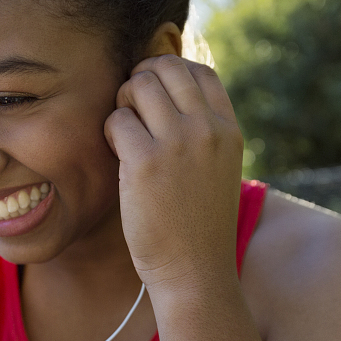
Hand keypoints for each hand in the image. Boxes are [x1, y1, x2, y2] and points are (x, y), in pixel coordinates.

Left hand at [103, 55, 244, 294]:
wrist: (195, 272)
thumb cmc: (199, 225)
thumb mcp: (218, 170)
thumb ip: (204, 132)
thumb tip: (167, 93)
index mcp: (229, 131)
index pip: (200, 71)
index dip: (170, 73)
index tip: (155, 95)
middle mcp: (207, 130)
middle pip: (166, 68)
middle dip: (141, 82)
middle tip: (132, 112)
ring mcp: (178, 143)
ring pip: (138, 86)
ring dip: (123, 103)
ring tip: (125, 135)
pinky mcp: (145, 162)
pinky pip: (117, 119)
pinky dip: (111, 132)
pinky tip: (118, 156)